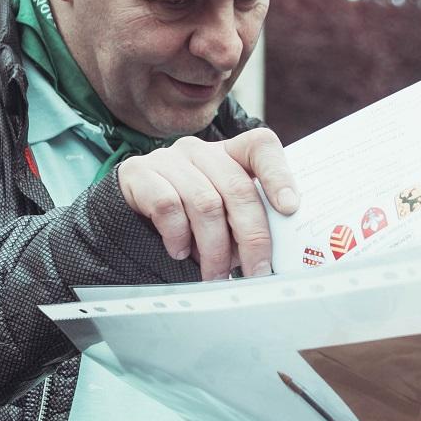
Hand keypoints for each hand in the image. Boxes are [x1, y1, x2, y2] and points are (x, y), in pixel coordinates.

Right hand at [118, 128, 297, 280]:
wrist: (130, 209)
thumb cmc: (188, 215)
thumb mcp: (222, 214)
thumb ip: (245, 222)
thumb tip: (270, 257)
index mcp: (230, 153)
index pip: (261, 147)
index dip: (279, 176)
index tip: (290, 208)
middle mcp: (201, 150)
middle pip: (237, 188)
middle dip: (251, 236)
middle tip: (257, 271)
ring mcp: (170, 158)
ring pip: (205, 203)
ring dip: (214, 248)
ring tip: (216, 273)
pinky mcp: (140, 173)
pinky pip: (168, 206)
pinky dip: (179, 236)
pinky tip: (180, 253)